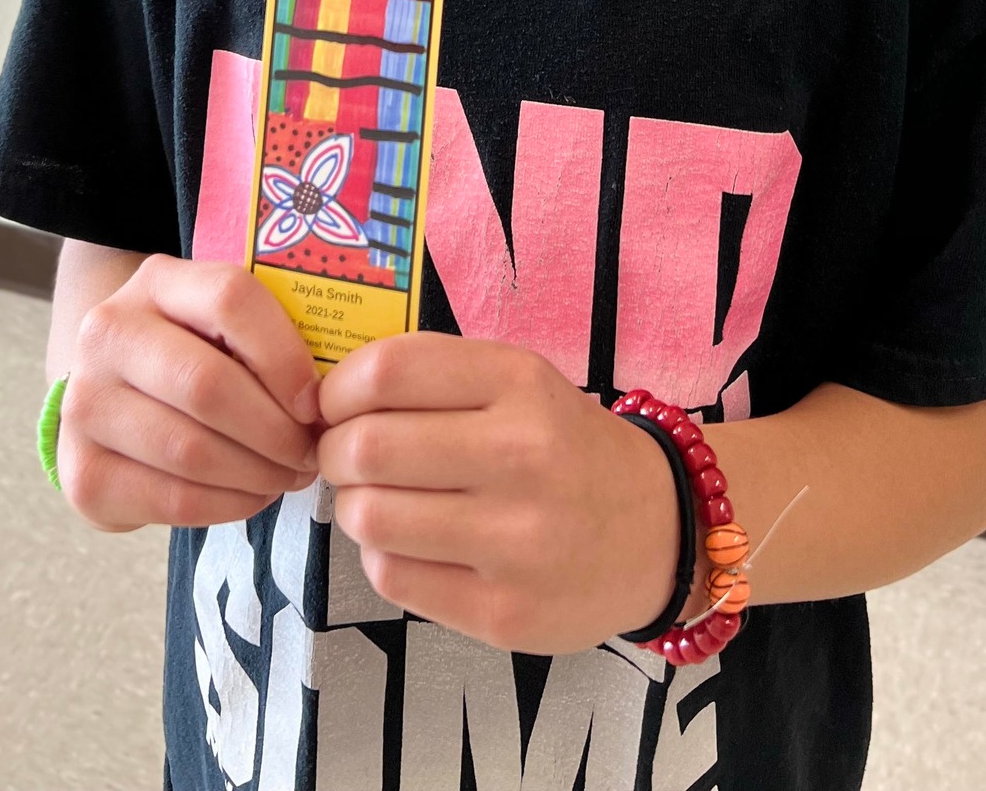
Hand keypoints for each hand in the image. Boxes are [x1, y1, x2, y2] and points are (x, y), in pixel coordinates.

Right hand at [57, 259, 320, 532]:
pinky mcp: (81, 473)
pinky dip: (227, 505)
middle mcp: (107, 333)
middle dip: (275, 429)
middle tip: (311, 453)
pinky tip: (251, 495)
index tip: (318, 401)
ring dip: (257, 473)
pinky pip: (171, 499)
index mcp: (156, 281)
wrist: (113, 400)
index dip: (284, 354)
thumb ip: (269, 334)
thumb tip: (343, 388)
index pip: (229, 298)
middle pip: (208, 384)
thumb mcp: (222, 325)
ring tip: (288, 475)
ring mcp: (84, 404)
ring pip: (190, 449)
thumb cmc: (194, 356)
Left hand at [317, 333, 678, 654]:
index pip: (388, 372)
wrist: (657, 531)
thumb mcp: (519, 382)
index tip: (334, 405)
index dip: (338, 389)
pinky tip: (412, 544)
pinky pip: (394, 577)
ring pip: (370, 517)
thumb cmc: (565, 446)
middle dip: (334, 451)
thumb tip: (328, 398)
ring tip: (377, 500)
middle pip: (367, 447)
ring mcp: (515, 542)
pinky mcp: (504, 613)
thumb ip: (434, 378)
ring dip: (354, 506)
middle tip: (345, 457)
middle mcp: (521, 456)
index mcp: (520, 383)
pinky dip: (383, 556)